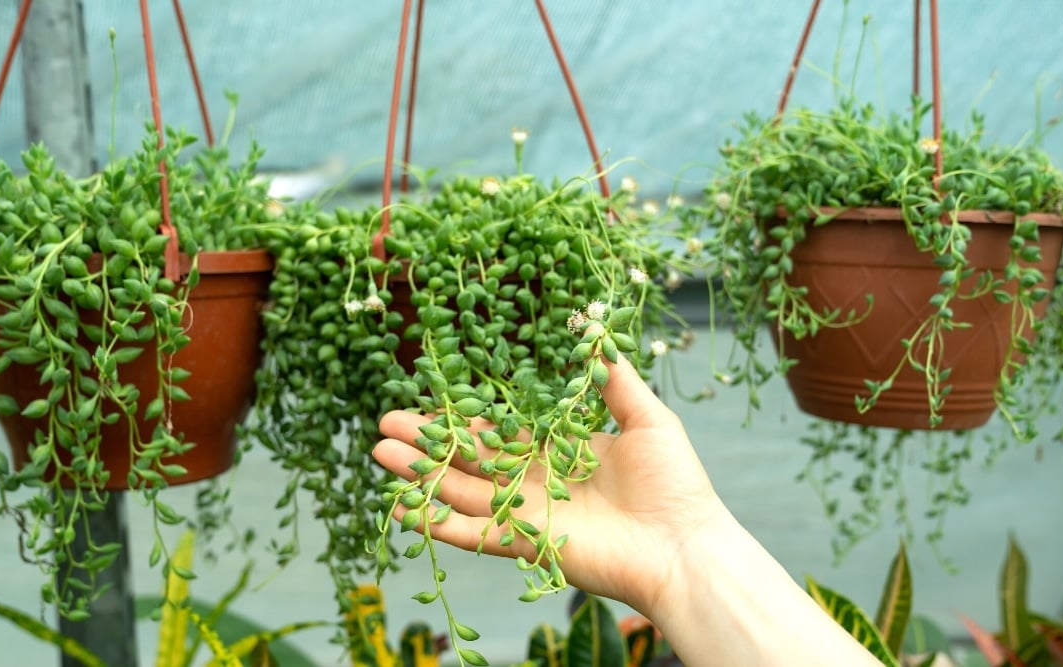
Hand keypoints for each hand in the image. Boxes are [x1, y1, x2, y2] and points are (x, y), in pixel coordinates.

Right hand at [373, 351, 719, 614]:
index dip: (465, 415)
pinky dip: (435, 523)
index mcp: (559, 450)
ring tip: (378, 452)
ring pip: (461, 491)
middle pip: (470, 458)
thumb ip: (613, 378)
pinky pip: (472, 534)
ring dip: (421, 473)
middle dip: (428, 440)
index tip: (429, 395)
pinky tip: (400, 507)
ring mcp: (527, 514)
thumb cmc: (675, 483)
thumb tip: (596, 328)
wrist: (684, 546)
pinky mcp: (525, 544)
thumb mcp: (647, 417)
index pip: (500, 429)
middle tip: (385, 422)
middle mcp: (536, 481)